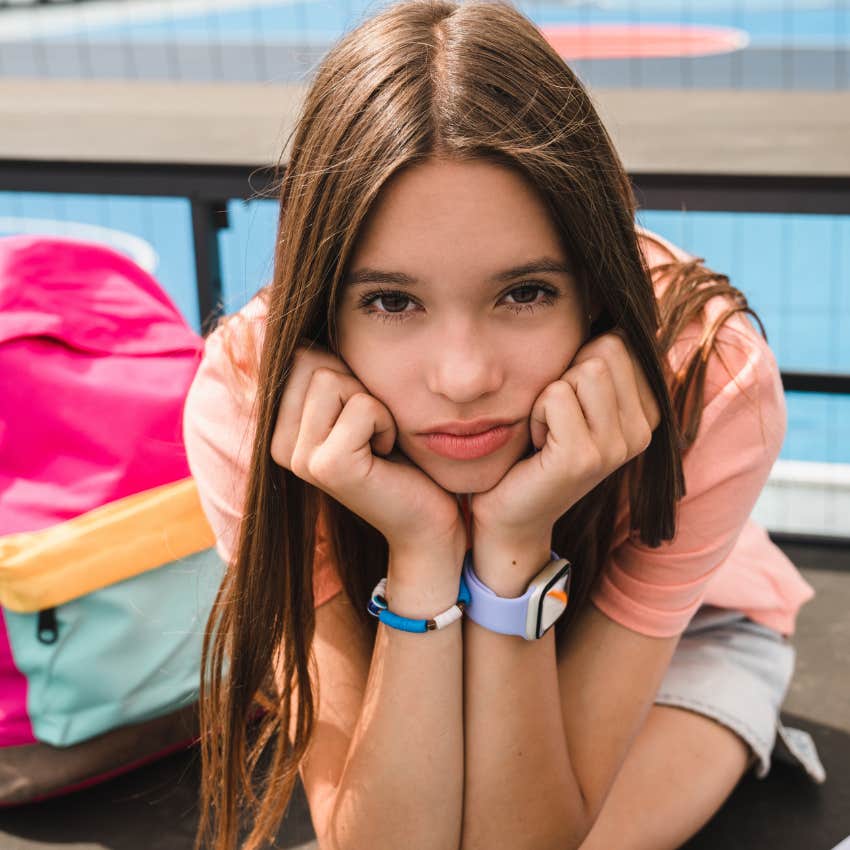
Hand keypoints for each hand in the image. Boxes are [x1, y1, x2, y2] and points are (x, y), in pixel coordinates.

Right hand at [271, 344, 464, 557]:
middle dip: (356, 383)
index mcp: (281, 427)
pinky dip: (386, 422)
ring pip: (333, 378)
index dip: (344, 370)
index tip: (361, 412)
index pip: (299, 353)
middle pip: (311, 360)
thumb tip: (296, 316)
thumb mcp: (360, 403)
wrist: (427, 519)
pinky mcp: (328, 467)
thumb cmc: (400, 456)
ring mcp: (300, 458)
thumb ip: (330, 370)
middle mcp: (279, 444)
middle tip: (372, 428)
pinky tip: (386, 453)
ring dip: (373, 403)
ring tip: (379, 440)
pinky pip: (363, 406)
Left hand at [470, 331, 660, 559]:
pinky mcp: (584, 458)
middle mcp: (643, 430)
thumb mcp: (574, 398)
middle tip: (554, 418)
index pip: (621, 340)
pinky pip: (555, 395)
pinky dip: (534, 413)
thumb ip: (595, 358)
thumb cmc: (536, 446)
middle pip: (605, 348)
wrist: (512, 512)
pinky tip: (536, 444)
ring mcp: (618, 446)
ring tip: (546, 431)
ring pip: (581, 369)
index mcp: (648, 410)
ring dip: (548, 395)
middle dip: (564, 374)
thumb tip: (603, 294)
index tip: (570, 405)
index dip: (579, 361)